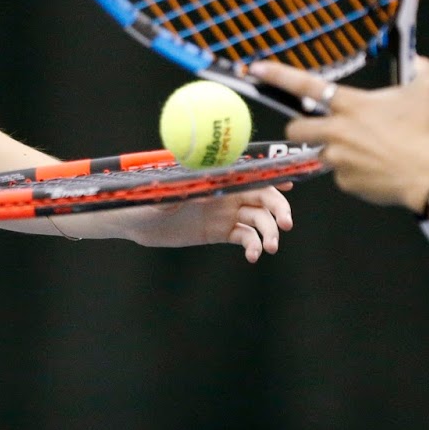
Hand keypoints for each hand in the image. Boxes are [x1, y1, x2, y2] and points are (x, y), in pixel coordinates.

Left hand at [121, 184, 294, 261]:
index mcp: (217, 177)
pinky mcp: (222, 232)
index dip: (272, 177)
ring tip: (270, 248)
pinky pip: (246, 238)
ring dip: (270, 233)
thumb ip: (185, 190)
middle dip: (279, 209)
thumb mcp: (165, 194)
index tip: (289, 183)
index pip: (250, 173)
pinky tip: (253, 256)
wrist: (139, 221)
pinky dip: (254, 246)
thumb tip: (203, 188)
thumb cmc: (150, 198)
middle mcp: (227, 193)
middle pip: (264, 197)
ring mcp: (227, 213)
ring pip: (259, 220)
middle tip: (285, 224)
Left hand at [250, 57, 428, 211]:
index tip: (255, 68)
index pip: (304, 85)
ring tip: (362, 151)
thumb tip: (419, 60)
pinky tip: (375, 170)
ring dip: (332, 151)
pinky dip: (353, 174)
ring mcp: (338, 158)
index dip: (277, 74)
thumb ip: (419, 69)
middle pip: (297, 127)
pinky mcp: (345, 181)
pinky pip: (341, 176)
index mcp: (350, 104)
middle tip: (323, 129)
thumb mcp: (425, 91)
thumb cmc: (426, 131)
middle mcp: (337, 130)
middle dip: (302, 127)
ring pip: (320, 153)